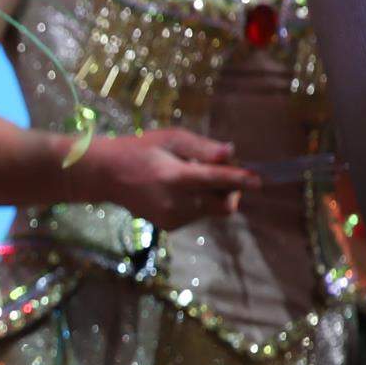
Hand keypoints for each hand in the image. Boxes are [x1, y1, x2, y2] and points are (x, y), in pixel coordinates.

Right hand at [64, 129, 259, 228]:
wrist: (106, 176)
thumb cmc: (141, 150)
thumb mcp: (171, 138)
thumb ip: (202, 147)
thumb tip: (231, 153)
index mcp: (176, 177)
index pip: (217, 180)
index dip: (241, 180)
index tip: (259, 181)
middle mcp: (176, 202)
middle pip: (224, 204)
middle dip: (231, 190)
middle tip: (217, 171)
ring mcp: (173, 218)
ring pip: (213, 210)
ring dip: (212, 194)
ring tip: (187, 178)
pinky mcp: (170, 226)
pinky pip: (199, 214)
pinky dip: (199, 202)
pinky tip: (177, 190)